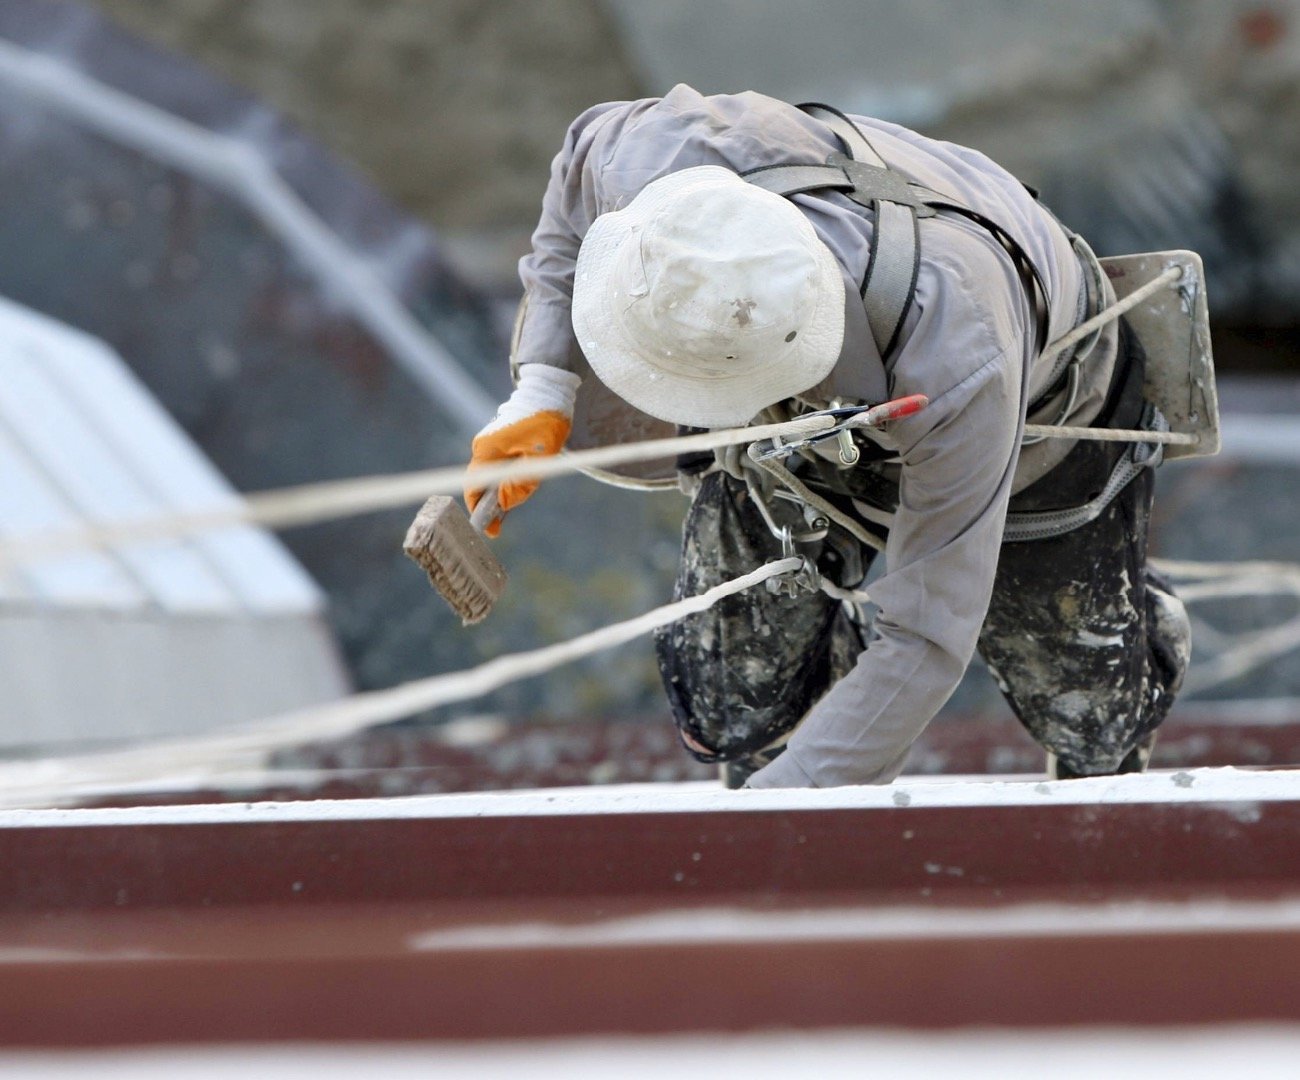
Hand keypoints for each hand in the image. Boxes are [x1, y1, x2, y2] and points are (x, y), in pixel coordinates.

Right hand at [465, 364, 580, 536]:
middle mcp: (483, 446)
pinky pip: (500, 467)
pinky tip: (525, 478)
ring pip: (493, 477)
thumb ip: (521, 483)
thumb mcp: (540, 457)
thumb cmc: (547, 421)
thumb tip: (504, 504)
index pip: (473, 487)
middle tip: (506, 521)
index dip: (479, 510)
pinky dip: (509, 479)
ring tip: (525, 490)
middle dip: (494, 503)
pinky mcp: (500, 441)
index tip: (490, 530)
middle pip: (482, 484)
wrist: (550, 391)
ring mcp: (490, 443)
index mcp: (487, 449)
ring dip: (504, 490)